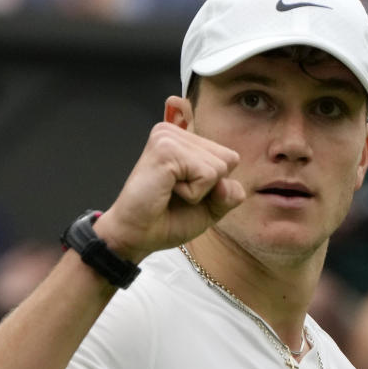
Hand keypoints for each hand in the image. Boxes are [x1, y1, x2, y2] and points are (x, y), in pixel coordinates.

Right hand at [93, 119, 245, 262]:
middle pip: (228, 160)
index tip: (185, 192)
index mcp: (183, 140)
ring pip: (219, 167)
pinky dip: (193, 194)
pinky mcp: (166, 149)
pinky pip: (207, 175)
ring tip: (170, 192)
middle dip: (209, 187)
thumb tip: (228, 182)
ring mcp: (169, 138)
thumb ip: (230, 193)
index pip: (229, 157)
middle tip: (177, 194)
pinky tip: (168, 191)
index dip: (216, 185)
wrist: (137, 236)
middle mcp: (175, 132)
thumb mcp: (211, 207)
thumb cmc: (167, 220)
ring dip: (199, 191)